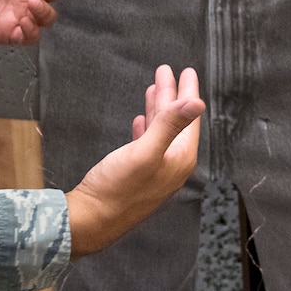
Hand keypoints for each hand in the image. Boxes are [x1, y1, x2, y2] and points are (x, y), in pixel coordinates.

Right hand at [65, 66, 204, 255]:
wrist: (91, 221)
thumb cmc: (118, 187)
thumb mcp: (145, 151)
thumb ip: (171, 125)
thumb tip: (199, 102)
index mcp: (180, 159)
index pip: (189, 118)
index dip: (187, 92)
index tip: (187, 70)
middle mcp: (171, 165)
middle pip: (175, 122)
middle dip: (171, 95)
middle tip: (167, 70)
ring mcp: (155, 171)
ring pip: (160, 131)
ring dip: (158, 108)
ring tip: (154, 86)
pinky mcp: (138, 175)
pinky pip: (147, 143)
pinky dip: (146, 127)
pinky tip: (141, 119)